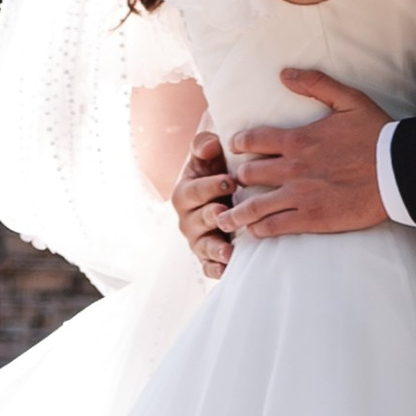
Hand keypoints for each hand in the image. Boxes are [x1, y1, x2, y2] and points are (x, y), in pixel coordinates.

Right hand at [172, 128, 236, 277]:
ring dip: (215, 249)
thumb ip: (204, 144)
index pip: (195, 190)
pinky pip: (209, 267)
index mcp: (184, 193)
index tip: (231, 181)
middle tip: (226, 213)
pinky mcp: (208, 258)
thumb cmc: (216, 170)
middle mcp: (187, 219)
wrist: (225, 191)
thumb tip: (209, 146)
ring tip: (228, 251)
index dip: (211, 185)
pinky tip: (227, 270)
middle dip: (212, 216)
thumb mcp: (208, 154)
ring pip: (203, 246)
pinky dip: (216, 270)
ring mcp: (197, 240)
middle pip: (198, 219)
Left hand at [225, 72, 392, 237]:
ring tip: (224, 217)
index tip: (233, 148)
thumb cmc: (376, 134)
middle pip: (249, 174)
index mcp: (298, 139)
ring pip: (255, 206)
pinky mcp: (312, 219)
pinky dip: (259, 229)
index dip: (238, 144)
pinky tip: (253, 231)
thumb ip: (315, 84)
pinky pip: (275, 226)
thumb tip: (284, 73)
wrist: (398, 171)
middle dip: (238, 178)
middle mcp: (293, 168)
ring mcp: (300, 195)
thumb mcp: (348, 99)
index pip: (253, 140)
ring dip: (237, 211)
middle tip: (230, 183)